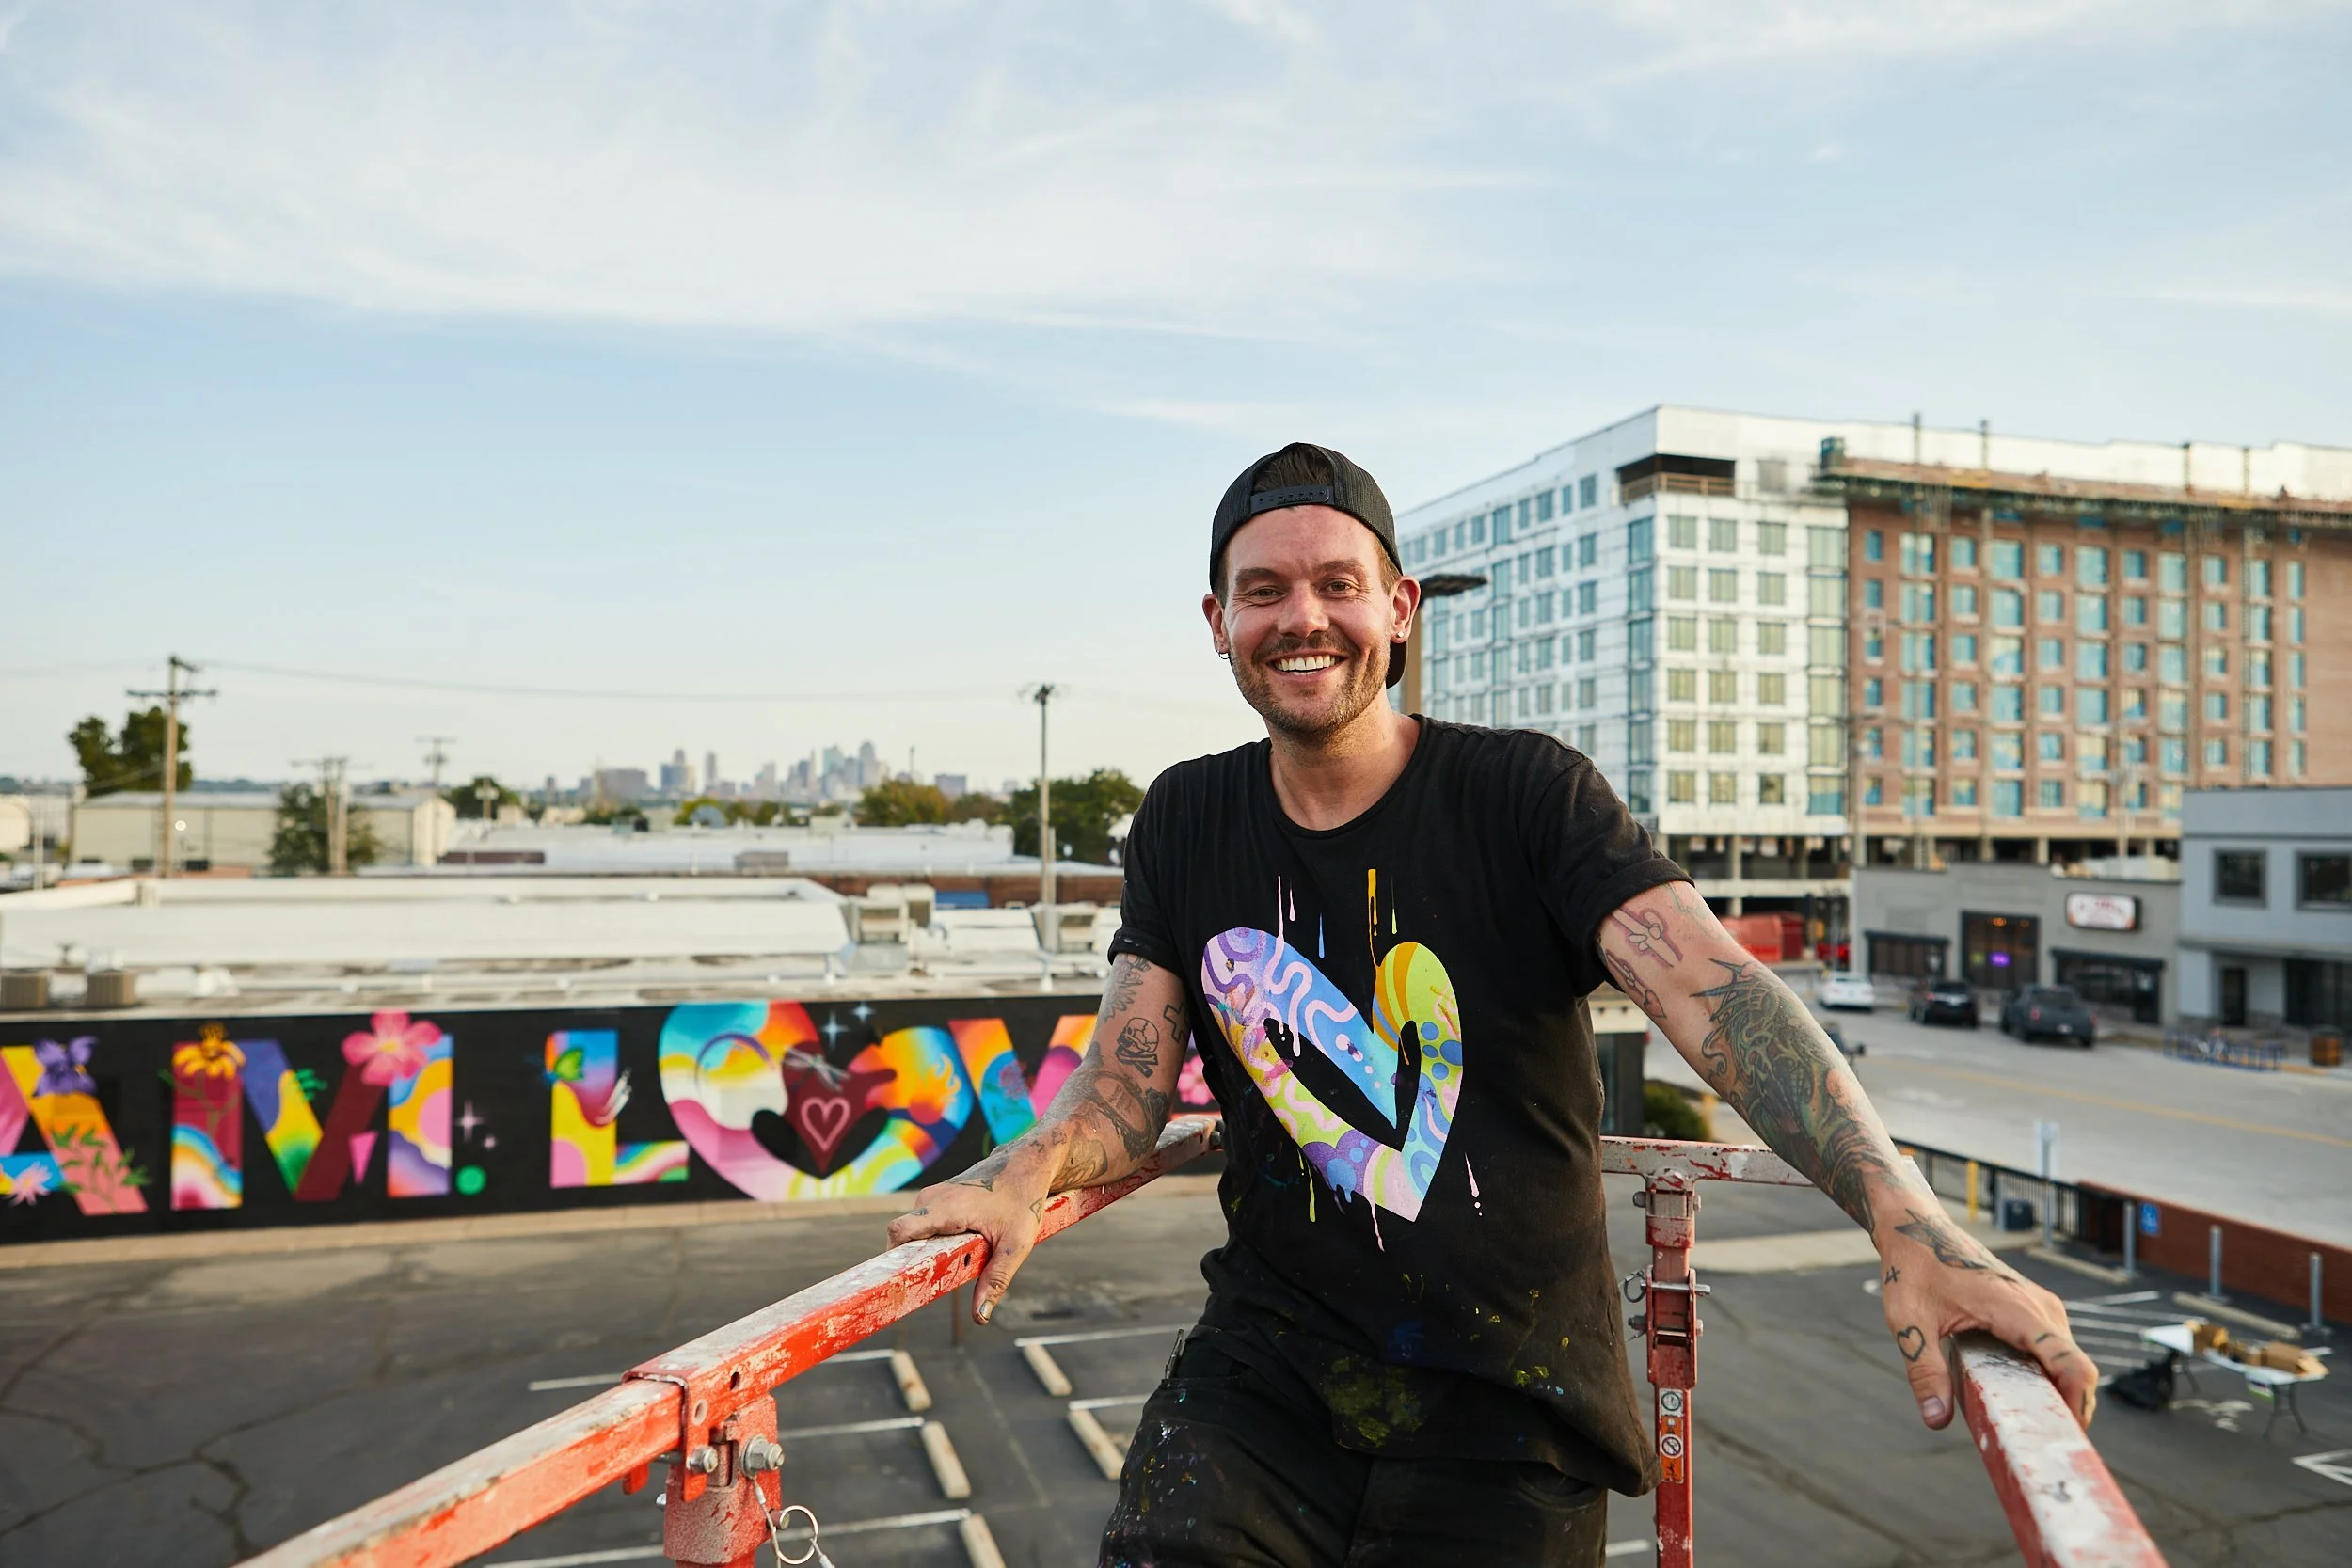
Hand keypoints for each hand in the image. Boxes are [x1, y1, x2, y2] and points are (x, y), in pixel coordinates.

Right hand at [886, 1163, 1048, 1324]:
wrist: (1028, 1163)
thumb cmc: (1023, 1200)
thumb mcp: (1015, 1245)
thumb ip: (996, 1280)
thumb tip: (980, 1317)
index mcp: (944, 1208)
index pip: (899, 1231)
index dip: (892, 1258)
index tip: (896, 1282)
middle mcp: (933, 1198)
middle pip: (905, 1237)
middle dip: (917, 1261)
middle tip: (934, 1283)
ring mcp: (935, 1195)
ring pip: (918, 1231)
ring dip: (930, 1250)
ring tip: (956, 1263)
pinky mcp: (940, 1197)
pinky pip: (927, 1223)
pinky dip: (937, 1239)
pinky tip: (960, 1249)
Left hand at [1875, 1203, 2095, 1429]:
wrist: (1916, 1228)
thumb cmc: (1912, 1269)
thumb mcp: (1908, 1322)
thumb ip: (1923, 1370)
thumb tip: (1935, 1420)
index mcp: (2016, 1310)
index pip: (2071, 1362)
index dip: (2077, 1405)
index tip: (2062, 1437)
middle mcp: (2040, 1307)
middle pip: (2076, 1370)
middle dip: (2066, 1409)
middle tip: (2038, 1443)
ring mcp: (2041, 1306)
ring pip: (2068, 1361)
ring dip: (2057, 1393)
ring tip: (2027, 1424)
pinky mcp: (2034, 1309)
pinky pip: (2055, 1350)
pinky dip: (2048, 1376)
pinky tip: (2019, 1396)